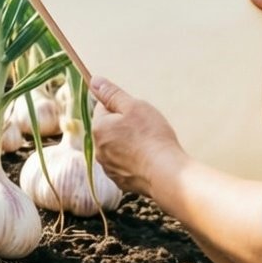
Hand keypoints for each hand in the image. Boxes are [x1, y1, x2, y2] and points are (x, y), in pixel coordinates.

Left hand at [89, 76, 184, 197]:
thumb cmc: (152, 137)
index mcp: (98, 128)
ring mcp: (109, 167)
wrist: (166, 173)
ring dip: (128, 145)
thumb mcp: (134, 107)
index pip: (103, 109)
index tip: (136, 114)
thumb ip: (112, 94)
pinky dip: (134, 162)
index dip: (121, 108)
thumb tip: (95, 81)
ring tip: (148, 146)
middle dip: (123, 127)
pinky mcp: (121, 181)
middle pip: (109, 129)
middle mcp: (98, 149)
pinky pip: (124, 165)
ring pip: (116, 148)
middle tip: (145, 129)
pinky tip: (148, 160)